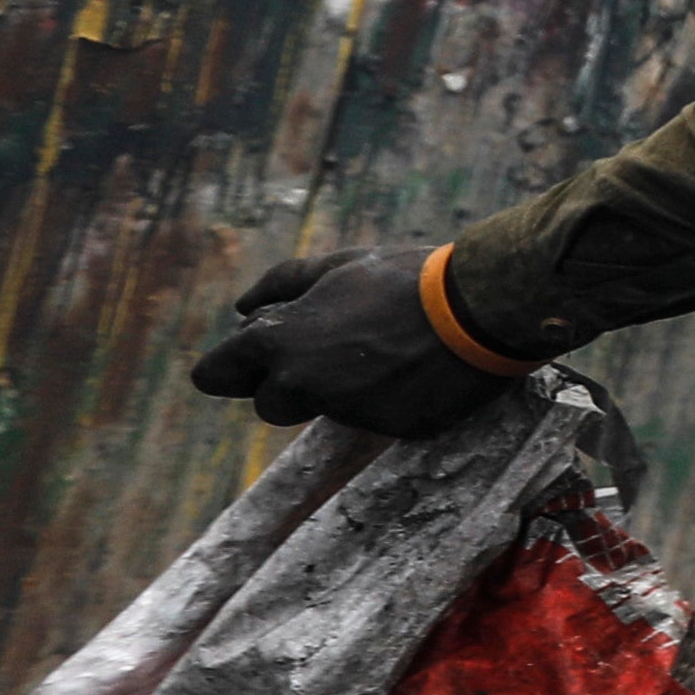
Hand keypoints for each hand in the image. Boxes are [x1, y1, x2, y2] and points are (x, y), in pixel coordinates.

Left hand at [186, 249, 522, 435]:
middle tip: (333, 352)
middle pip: (268, 406)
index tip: (253, 358)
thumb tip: (242, 308)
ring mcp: (347, 412)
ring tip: (382, 353)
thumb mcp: (337, 265)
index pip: (213, 375)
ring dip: (339, 391)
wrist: (481, 306)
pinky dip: (388, 398)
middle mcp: (303, 384)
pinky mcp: (391, 429)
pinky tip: (417, 368)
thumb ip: (280, 285)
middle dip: (289, 385)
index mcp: (279, 343)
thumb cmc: (404, 277)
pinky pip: (375, 418)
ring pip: (324, 412)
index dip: (232, 366)